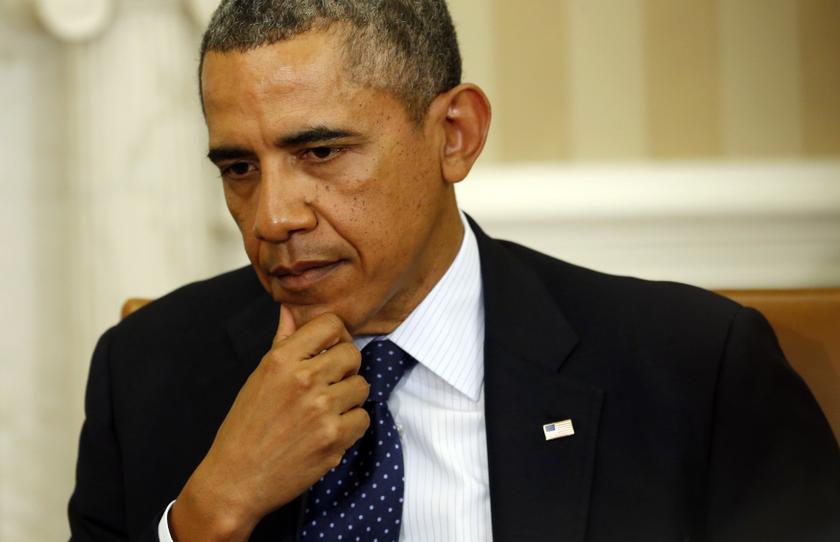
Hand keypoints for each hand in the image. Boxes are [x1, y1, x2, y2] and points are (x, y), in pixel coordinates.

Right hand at [169, 306, 369, 540]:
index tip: (332, 349)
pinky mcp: (334, 440)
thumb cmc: (245, 426)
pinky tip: (330, 430)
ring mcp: (321, 410)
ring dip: (350, 397)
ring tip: (327, 409)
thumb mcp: (259, 377)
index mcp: (282, 359)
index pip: (331, 324)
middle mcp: (304, 380)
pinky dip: (351, 425)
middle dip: (346, 367)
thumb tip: (290, 311)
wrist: (235, 480)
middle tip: (332, 382)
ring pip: (362, 387)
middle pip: (353, 354)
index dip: (337, 335)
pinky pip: (363, 419)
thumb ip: (282, 342)